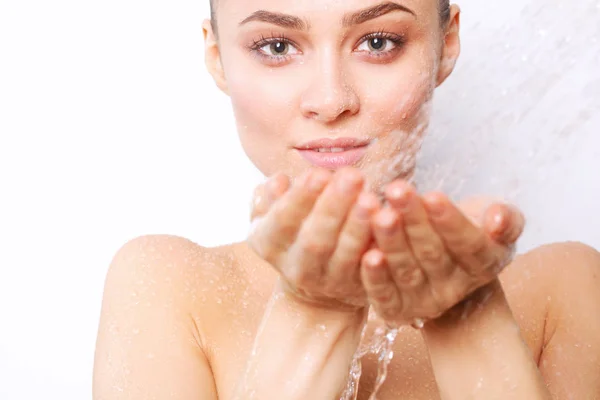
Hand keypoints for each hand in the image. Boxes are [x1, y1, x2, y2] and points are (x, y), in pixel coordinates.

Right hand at [248, 168, 380, 308]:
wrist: (314, 284)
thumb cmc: (296, 231)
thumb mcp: (275, 214)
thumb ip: (270, 196)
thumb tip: (279, 181)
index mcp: (269, 243)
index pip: (282, 220)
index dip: (300, 198)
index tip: (319, 173)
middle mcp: (296, 267)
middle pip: (314, 239)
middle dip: (333, 206)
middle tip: (352, 176)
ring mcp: (327, 281)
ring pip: (343, 256)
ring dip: (357, 226)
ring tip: (370, 198)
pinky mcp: (356, 288)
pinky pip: (368, 273)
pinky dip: (376, 251)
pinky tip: (387, 226)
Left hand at [360, 181, 522, 326]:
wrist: (448, 267)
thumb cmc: (473, 232)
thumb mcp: (499, 221)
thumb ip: (506, 218)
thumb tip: (497, 219)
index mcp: (483, 264)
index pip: (468, 243)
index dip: (450, 220)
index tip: (433, 195)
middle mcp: (454, 288)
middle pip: (432, 253)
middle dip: (414, 219)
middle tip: (397, 190)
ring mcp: (424, 301)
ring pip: (406, 270)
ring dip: (391, 242)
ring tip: (380, 215)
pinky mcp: (397, 310)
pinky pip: (385, 295)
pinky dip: (375, 277)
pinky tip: (367, 255)